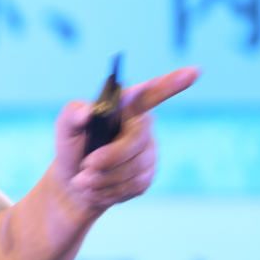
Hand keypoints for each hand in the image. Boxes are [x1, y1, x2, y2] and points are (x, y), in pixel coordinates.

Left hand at [51, 66, 199, 214]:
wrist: (74, 184)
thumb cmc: (72, 148)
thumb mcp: (65, 128)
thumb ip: (71, 115)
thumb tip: (87, 111)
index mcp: (124, 108)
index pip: (152, 93)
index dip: (173, 83)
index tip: (194, 71)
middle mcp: (141, 126)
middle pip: (137, 140)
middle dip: (110, 157)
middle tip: (86, 166)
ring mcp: (148, 151)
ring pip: (135, 167)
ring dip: (104, 177)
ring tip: (84, 179)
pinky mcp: (148, 174)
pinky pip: (134, 184)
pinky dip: (110, 189)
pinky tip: (97, 187)